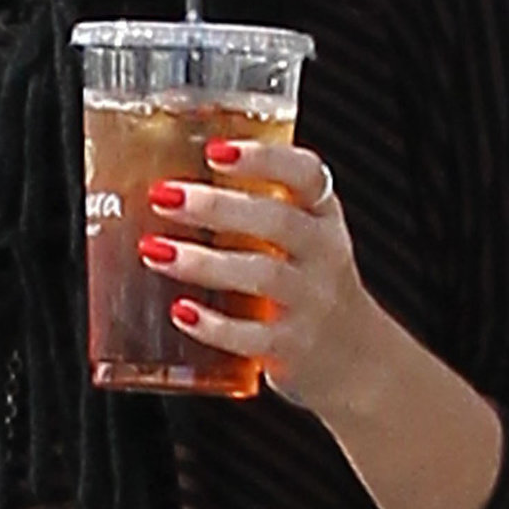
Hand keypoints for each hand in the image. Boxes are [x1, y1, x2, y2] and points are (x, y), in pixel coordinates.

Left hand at [139, 140, 378, 424]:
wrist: (354, 357)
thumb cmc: (306, 281)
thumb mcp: (300, 235)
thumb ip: (254, 207)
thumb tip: (167, 182)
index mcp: (321, 214)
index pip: (305, 174)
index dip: (263, 158)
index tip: (214, 151)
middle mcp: (323, 253)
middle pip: (277, 221)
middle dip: (216, 206)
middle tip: (164, 196)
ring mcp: (312, 302)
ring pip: (263, 275)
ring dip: (204, 262)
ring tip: (155, 251)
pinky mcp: (293, 348)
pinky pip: (254, 337)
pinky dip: (214, 325)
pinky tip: (180, 311)